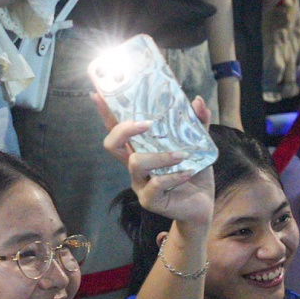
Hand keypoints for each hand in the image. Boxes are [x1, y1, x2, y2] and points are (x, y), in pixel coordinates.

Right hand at [96, 93, 215, 225]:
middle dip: (123, 129)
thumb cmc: (194, 172)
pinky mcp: (149, 200)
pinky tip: (188, 172)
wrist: (202, 204)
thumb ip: (197, 123)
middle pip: (112, 144)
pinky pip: (155, 184)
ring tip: (181, 155)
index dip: (106, 113)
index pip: (117, 129)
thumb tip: (197, 101)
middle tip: (146, 123)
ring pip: (135, 163)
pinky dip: (174, 176)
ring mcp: (139, 183)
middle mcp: (135, 165)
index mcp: (141, 149)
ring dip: (160, 156)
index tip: (97, 94)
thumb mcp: (198, 145)